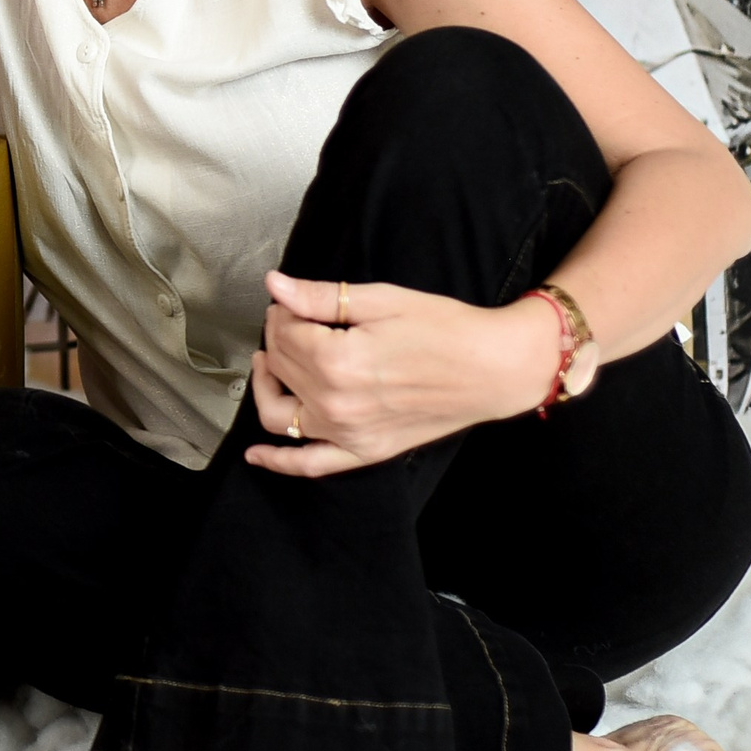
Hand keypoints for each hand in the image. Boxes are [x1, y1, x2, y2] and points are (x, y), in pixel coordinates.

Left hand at [244, 270, 556, 478]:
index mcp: (338, 361)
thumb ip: (320, 297)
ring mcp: (350, 434)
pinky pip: (311, 465)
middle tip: (295, 321)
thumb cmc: (445, 329)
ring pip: (279, 414)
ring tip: (272, 364)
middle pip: (281, 367)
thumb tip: (274, 285)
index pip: (283, 333)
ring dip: (267, 387)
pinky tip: (255, 456)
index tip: (294, 303)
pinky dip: (279, 462)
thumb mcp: (381, 300)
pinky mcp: (366, 451)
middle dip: (278, 339)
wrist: (496, 369)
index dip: (283, 312)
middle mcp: (338, 404)